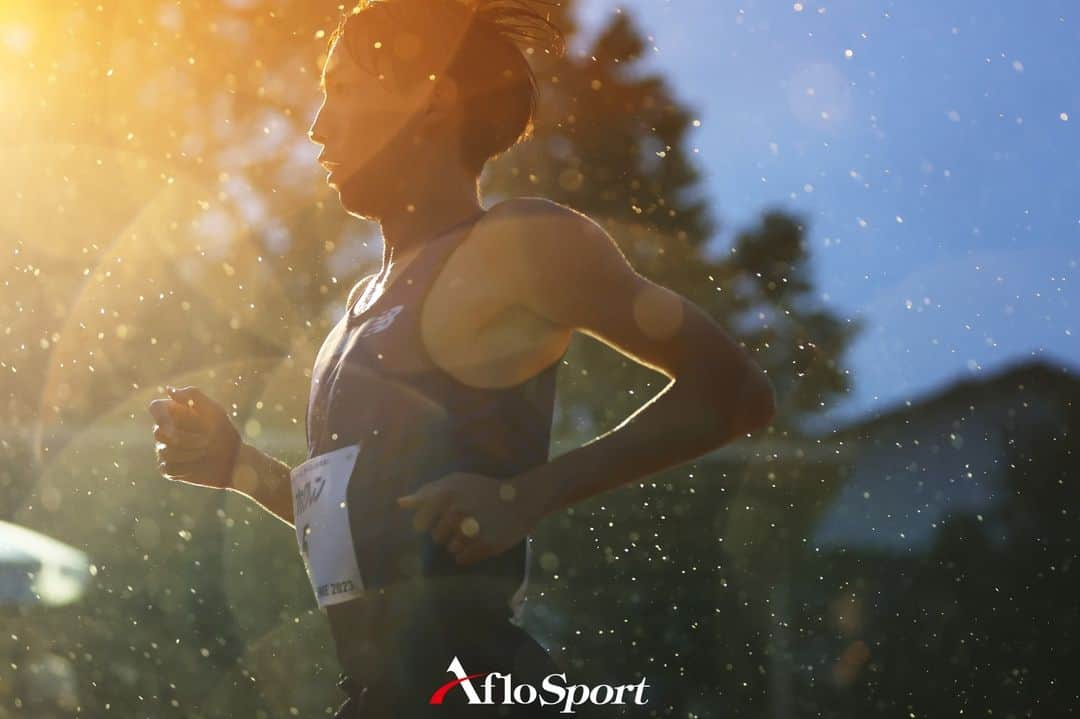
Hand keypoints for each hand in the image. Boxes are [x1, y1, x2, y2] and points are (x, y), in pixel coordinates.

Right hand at [146, 385, 240, 489]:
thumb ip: (194, 396)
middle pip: (158, 432)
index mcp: (175, 413)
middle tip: (208, 440)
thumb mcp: (215, 411)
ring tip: (207, 451)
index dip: (163, 415)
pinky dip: (186, 467)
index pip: (156, 408)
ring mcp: (165, 450)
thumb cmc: (224, 431)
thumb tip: (169, 390)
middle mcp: (166, 431)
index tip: (177, 423)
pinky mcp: (169, 469)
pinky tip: (199, 465)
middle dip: (186, 438)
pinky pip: (168, 468)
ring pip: (164, 451)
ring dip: (190, 452)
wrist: (234, 460)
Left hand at [396, 472, 543, 566]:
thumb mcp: (455, 482)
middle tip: (466, 522)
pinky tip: (479, 541)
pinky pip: (463, 559)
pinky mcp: (485, 546)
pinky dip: (469, 554)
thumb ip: (426, 492)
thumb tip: (400, 503)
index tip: (442, 518)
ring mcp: (471, 530)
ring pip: (450, 549)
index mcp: (445, 495)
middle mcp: (456, 512)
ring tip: (475, 531)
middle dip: (448, 533)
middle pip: (436, 538)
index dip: (429, 523)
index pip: (420, 524)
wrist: (522, 500)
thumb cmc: (484, 490)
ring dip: (460, 543)